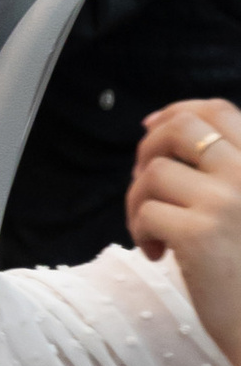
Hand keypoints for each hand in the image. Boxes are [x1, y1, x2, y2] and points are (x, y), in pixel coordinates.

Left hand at [128, 98, 240, 363]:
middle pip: (181, 129)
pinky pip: (147, 211)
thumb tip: (161, 128)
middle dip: (148, 148)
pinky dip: (140, 230)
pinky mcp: (200, 235)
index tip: (151, 128)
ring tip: (152, 232)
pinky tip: (157, 254)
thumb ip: (224, 172)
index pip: (218, 110)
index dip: (177, 111)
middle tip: (144, 183)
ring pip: (154, 172)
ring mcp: (227, 202)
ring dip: (139, 200)